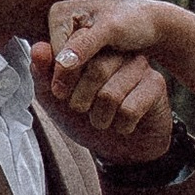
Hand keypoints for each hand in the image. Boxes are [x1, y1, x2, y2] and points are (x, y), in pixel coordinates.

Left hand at [39, 0, 176, 165]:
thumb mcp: (55, 98)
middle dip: (81, 101)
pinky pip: (130, 109)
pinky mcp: (156, 84)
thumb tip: (38, 48)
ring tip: (102, 120)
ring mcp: (139, 65)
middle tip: (82, 110)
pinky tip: (123, 125)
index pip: (75, 50)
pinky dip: (120, 125)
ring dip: (100, 118)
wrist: (119, 147)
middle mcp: (117, 50)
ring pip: (111, 94)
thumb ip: (43, 73)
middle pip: (95, 70)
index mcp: (92, 47)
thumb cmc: (86, 117)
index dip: (63, 79)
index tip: (61, 96)